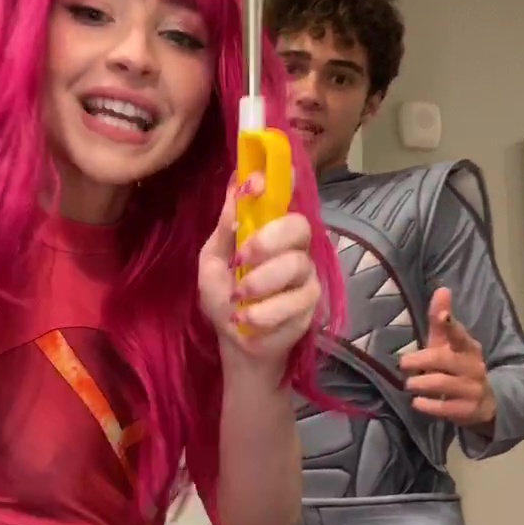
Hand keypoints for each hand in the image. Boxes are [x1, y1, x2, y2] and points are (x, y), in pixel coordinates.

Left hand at [198, 175, 320, 369]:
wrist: (235, 340)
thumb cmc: (224, 297)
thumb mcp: (213, 261)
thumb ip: (225, 228)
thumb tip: (236, 185)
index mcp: (270, 232)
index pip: (284, 199)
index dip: (276, 186)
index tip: (255, 184)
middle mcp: (294, 248)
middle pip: (299, 227)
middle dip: (269, 239)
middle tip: (242, 257)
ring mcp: (306, 276)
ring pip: (297, 266)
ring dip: (263, 282)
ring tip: (239, 299)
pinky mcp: (311, 306)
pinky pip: (296, 302)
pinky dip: (267, 312)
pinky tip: (248, 321)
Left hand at [400, 287, 495, 427]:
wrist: (483, 403)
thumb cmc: (456, 367)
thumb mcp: (447, 344)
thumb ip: (441, 320)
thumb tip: (442, 289)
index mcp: (468, 347)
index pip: (459, 334)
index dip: (450, 325)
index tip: (442, 315)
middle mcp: (473, 366)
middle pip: (445, 359)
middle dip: (422, 360)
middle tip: (403, 363)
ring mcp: (472, 389)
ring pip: (444, 383)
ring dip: (422, 383)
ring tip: (409, 384)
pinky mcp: (467, 410)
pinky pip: (446, 408)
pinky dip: (429, 405)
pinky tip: (417, 402)